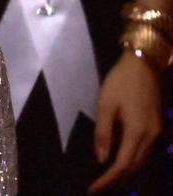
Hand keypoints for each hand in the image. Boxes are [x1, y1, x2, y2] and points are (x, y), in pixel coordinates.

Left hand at [89, 53, 163, 191]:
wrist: (143, 66)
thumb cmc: (120, 83)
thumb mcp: (105, 105)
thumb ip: (103, 133)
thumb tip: (101, 160)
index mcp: (137, 132)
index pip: (122, 165)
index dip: (108, 180)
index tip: (93, 189)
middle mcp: (151, 137)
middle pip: (134, 167)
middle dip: (116, 180)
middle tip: (97, 188)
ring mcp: (156, 133)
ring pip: (141, 162)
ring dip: (125, 173)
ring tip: (106, 180)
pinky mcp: (157, 128)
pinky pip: (145, 153)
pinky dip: (132, 162)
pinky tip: (121, 163)